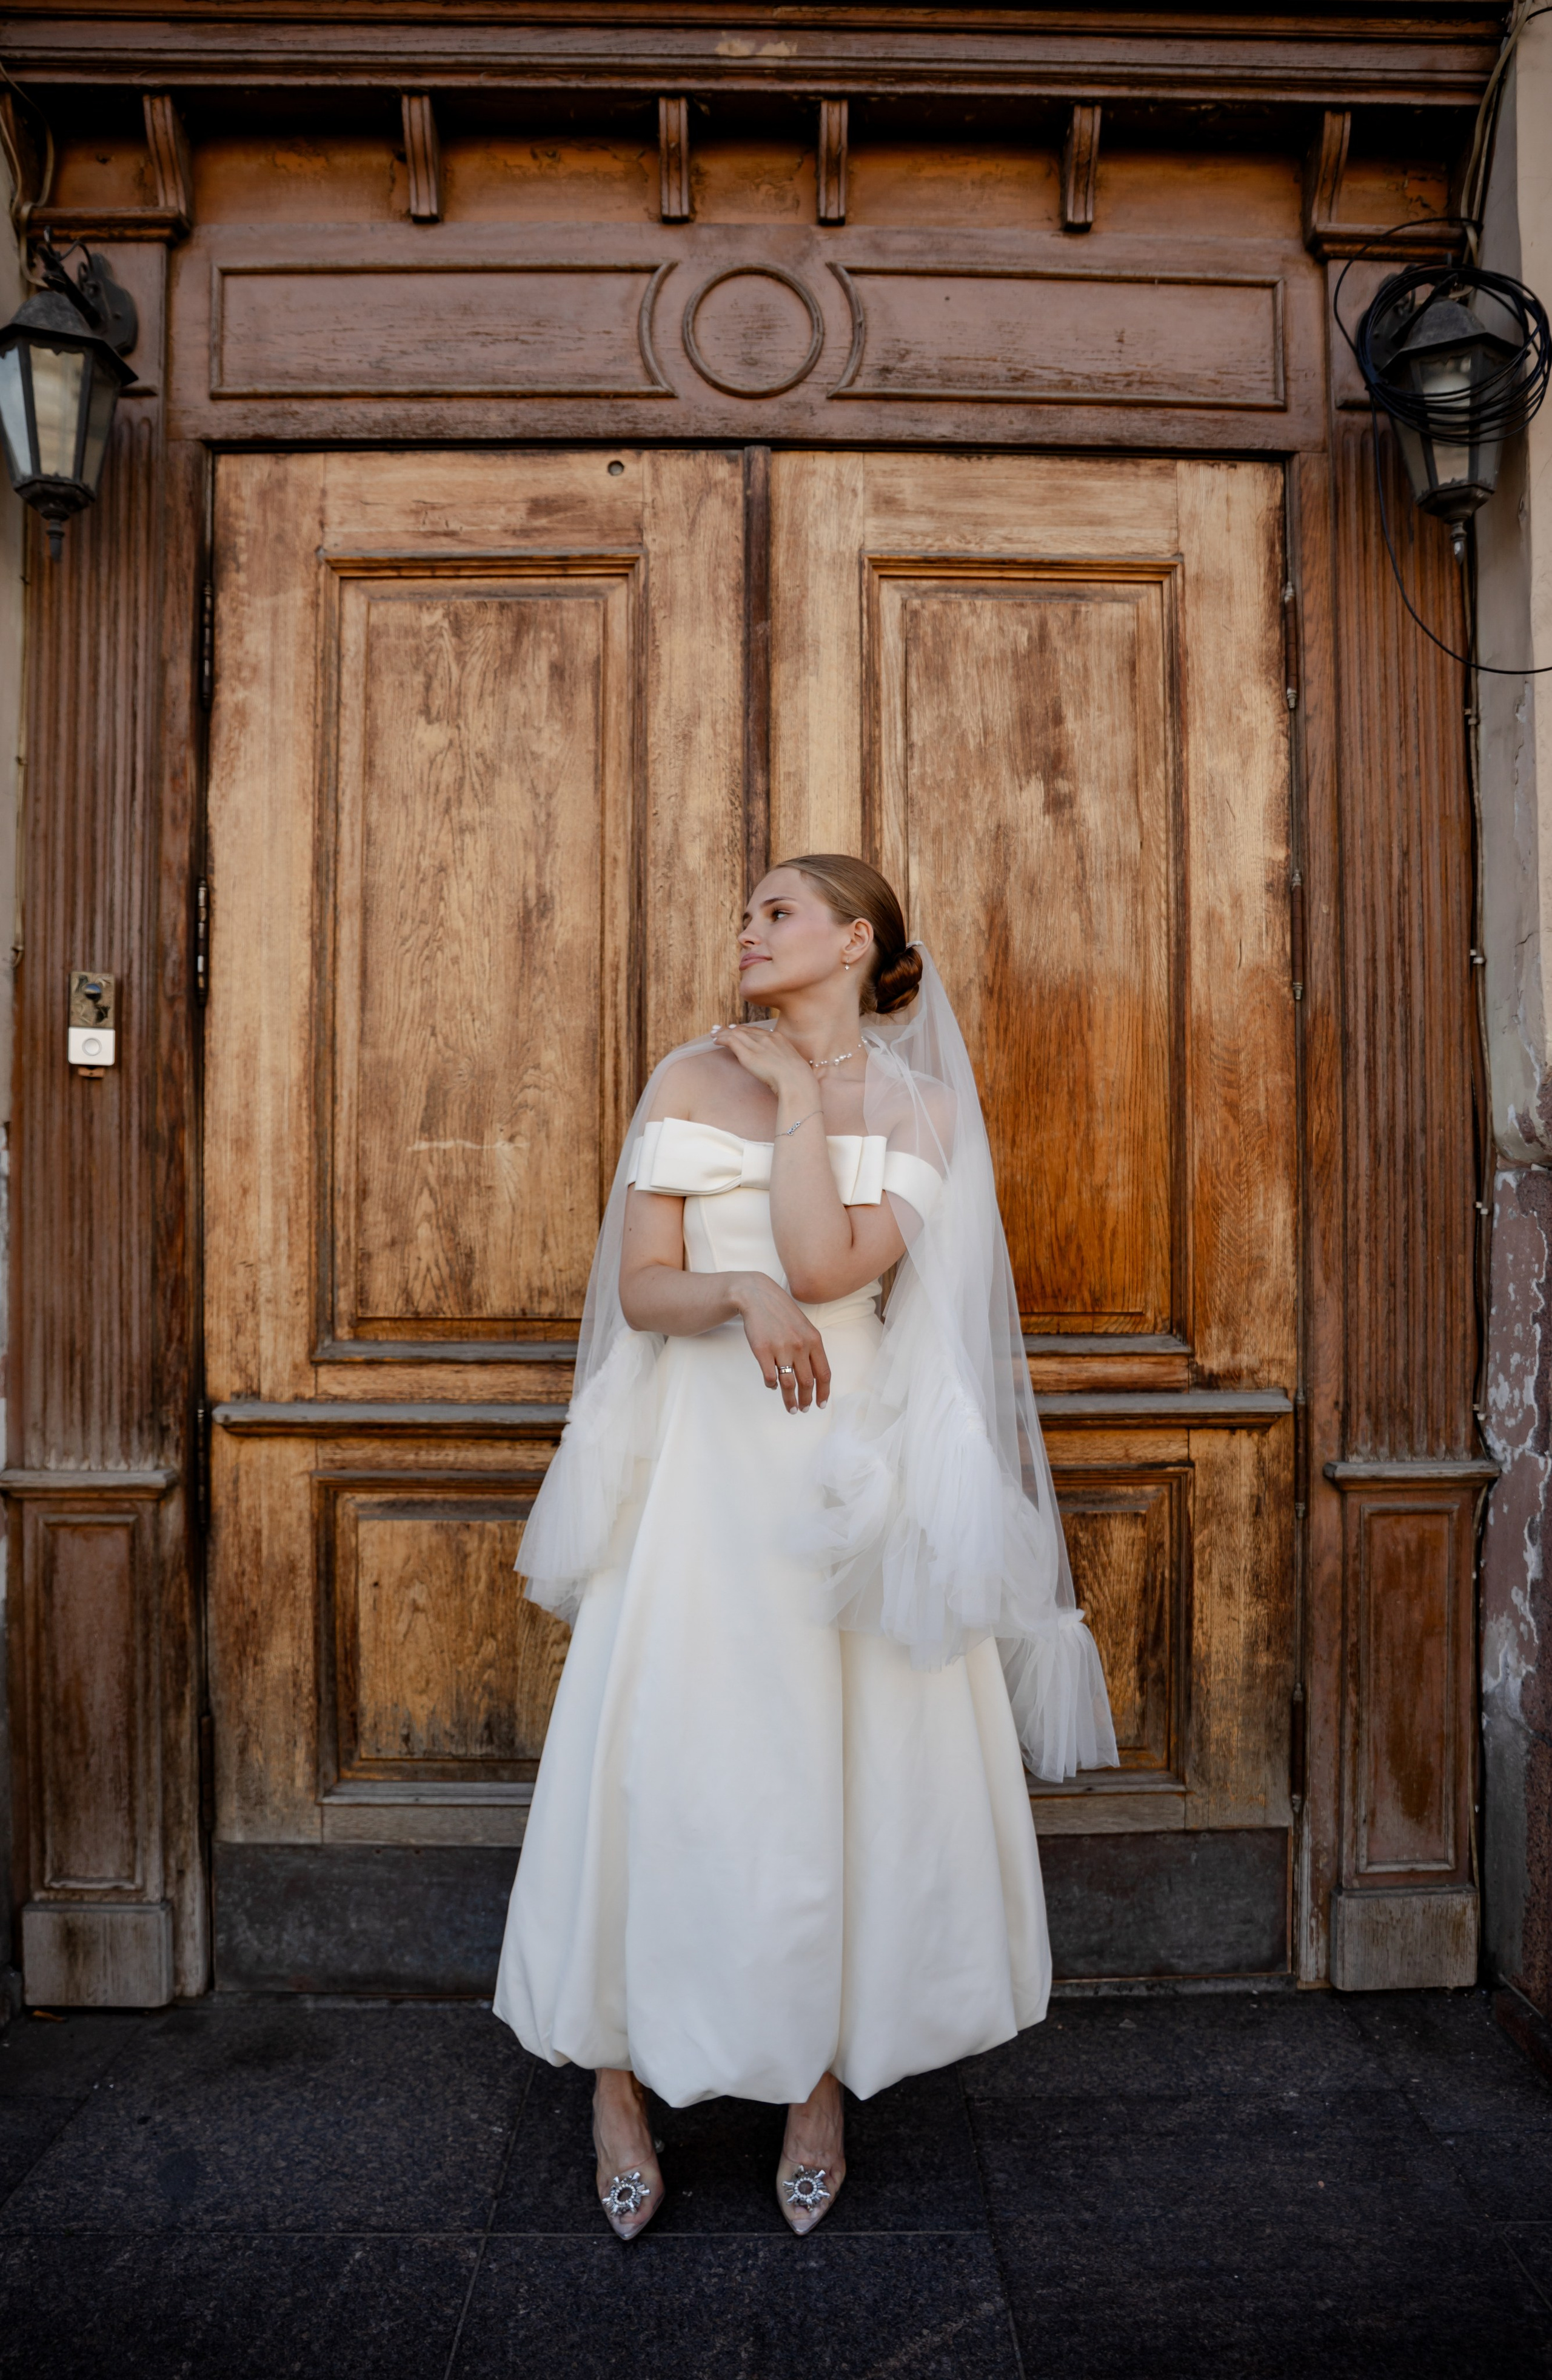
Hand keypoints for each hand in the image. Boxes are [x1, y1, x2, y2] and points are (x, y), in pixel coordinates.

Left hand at [712, 1022, 813, 1102]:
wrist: (796, 1081)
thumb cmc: (797, 1078)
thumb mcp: (791, 1063)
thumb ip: (782, 1060)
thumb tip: (776, 1066)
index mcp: (779, 1038)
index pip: (757, 1031)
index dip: (744, 1030)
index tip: (736, 1030)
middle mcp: (767, 1038)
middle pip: (745, 1030)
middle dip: (731, 1029)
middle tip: (719, 1029)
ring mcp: (757, 1045)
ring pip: (736, 1033)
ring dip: (723, 1033)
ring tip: (714, 1034)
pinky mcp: (748, 1054)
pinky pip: (731, 1041)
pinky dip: (722, 1039)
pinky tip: (715, 1041)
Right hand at [731, 1273, 831, 1411]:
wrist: (758, 1297)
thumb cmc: (782, 1313)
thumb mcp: (804, 1327)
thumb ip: (810, 1349)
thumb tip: (814, 1376)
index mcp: (814, 1340)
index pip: (824, 1373)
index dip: (824, 1392)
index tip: (821, 1404)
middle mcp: (800, 1345)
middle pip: (807, 1382)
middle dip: (806, 1400)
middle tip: (803, 1409)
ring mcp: (781, 1348)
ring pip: (788, 1383)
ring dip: (790, 1400)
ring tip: (791, 1408)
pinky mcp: (762, 1351)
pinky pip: (770, 1377)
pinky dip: (772, 1385)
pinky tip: (773, 1386)